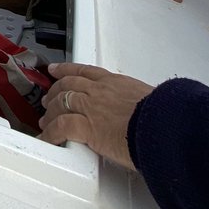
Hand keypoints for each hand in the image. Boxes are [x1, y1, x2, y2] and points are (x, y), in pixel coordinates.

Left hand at [39, 62, 153, 169]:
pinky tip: (47, 138)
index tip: (57, 70)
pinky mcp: (87, 126)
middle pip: (68, 86)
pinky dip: (50, 133)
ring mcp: (91, 107)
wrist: (163, 126)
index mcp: (115, 82)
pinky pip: (60, 127)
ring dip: (50, 113)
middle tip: (47, 99)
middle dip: (55, 92)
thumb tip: (139, 114)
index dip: (67, 70)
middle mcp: (99, 91)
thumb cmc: (163, 117)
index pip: (85, 72)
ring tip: (45, 121)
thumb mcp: (148, 100)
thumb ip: (135, 103)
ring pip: (60, 103)